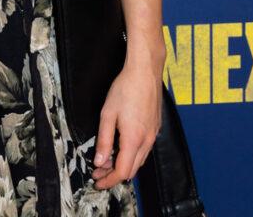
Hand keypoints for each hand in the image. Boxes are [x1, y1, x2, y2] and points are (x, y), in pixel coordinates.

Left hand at [90, 61, 161, 190]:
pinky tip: (121, 146)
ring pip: (139, 160)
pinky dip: (132, 154)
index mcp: (133, 140)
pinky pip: (144, 149)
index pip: (122, 171)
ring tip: (107, 160)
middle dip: (114, 174)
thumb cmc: (125, 89)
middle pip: (132, 169)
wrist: (145, 72)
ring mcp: (153, 134)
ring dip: (123, 164)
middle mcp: (146, 141)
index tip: (97, 181)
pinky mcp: (155, 127)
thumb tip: (99, 162)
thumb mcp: (108, 114)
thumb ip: (104, 140)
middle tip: (98, 171)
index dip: (109, 180)